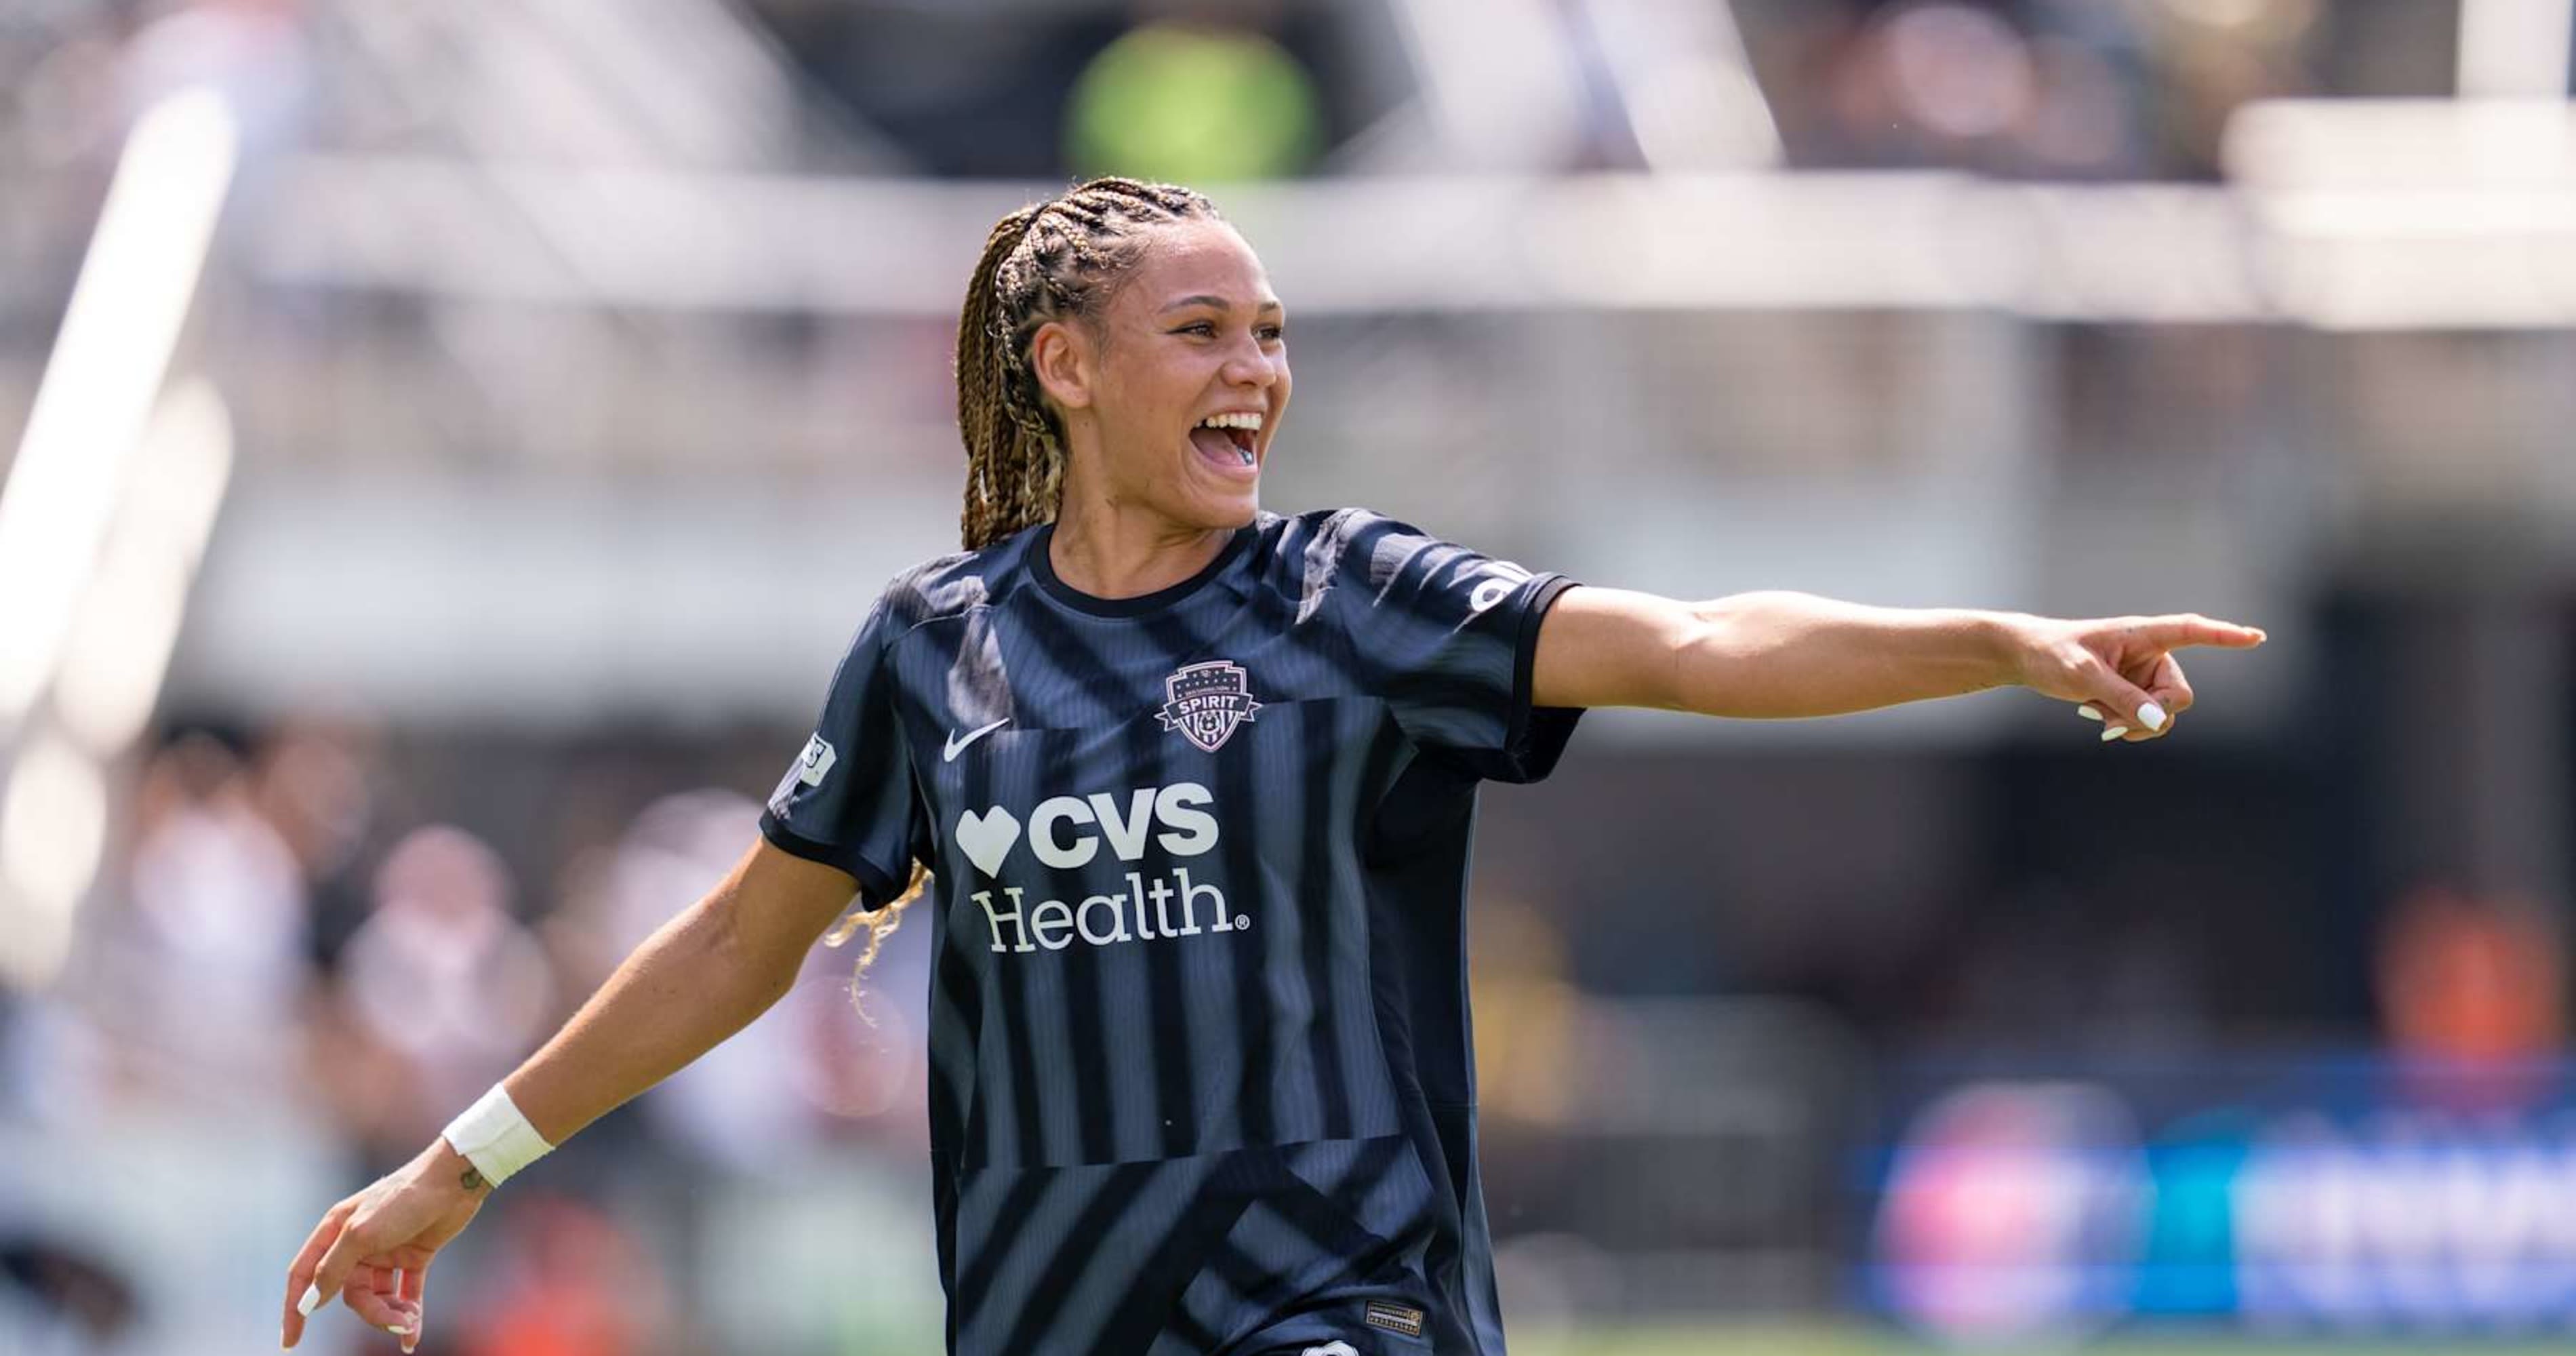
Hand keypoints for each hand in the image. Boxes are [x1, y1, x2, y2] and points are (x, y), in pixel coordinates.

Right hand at [281, 1138, 491, 1350]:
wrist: (455, 1181)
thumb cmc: (404, 1199)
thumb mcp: (361, 1233)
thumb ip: (333, 1267)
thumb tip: (310, 1300)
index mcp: (334, 1232)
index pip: (304, 1276)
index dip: (295, 1309)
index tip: (291, 1342)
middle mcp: (357, 1243)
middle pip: (350, 1293)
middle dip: (371, 1313)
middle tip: (395, 1323)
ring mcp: (386, 1251)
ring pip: (378, 1297)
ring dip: (392, 1314)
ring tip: (410, 1321)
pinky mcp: (414, 1256)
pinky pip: (405, 1293)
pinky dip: (409, 1313)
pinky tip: (412, 1338)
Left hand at [2005, 612, 2265, 742]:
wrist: (2029, 659)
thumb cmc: (2053, 655)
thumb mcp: (2084, 676)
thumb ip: (2122, 698)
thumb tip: (2158, 721)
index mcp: (2143, 634)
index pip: (2192, 632)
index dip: (2224, 636)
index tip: (2257, 637)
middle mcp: (2152, 653)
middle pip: (2179, 695)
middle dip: (2151, 714)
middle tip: (2112, 725)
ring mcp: (2145, 675)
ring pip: (2164, 713)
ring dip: (2135, 724)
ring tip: (2098, 718)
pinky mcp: (2136, 692)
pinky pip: (2150, 719)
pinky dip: (2129, 726)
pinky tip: (2101, 719)